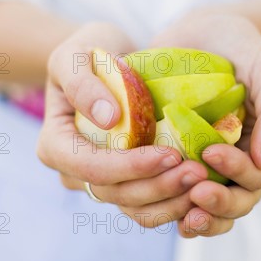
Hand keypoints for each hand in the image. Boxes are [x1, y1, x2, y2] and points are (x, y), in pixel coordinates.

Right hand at [37, 22, 208, 227]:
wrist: (109, 61)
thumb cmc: (88, 53)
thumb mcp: (75, 55)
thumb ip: (82, 83)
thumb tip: (107, 118)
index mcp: (55, 146)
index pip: (90, 167)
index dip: (130, 167)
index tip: (171, 154)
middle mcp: (75, 172)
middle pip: (115, 193)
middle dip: (158, 187)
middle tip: (199, 172)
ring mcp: (102, 181)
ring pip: (134, 207)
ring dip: (171, 200)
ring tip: (205, 180)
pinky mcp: (127, 182)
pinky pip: (148, 205)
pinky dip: (174, 202)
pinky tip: (201, 189)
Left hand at [152, 13, 260, 236]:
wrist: (200, 34)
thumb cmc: (239, 47)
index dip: (243, 172)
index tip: (211, 151)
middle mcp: (245, 160)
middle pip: (243, 199)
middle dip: (222, 203)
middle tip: (197, 194)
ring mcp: (215, 166)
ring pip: (217, 209)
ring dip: (203, 218)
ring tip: (184, 218)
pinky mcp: (186, 164)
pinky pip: (186, 198)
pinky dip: (178, 210)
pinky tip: (167, 211)